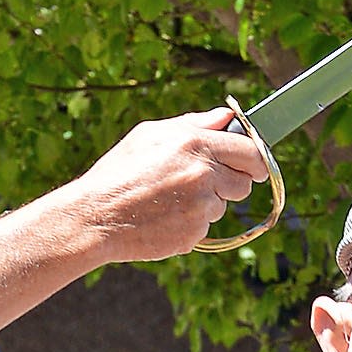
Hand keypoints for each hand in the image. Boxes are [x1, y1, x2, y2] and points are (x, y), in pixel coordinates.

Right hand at [0, 106, 271, 330]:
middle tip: (205, 180)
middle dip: (231, 182)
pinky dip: (191, 222)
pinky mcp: (194, 234)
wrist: (96, 216)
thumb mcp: (151, 135)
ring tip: (171, 197)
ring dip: (207, 202)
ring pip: (223, 206)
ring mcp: (200, 208)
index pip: (253, 153)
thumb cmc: (120, 171)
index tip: (252, 163)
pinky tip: (164, 215)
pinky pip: (205, 227)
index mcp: (195, 144)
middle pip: (245, 183)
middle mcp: (203, 175)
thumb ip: (195, 124)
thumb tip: (227, 117)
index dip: (255, 159)